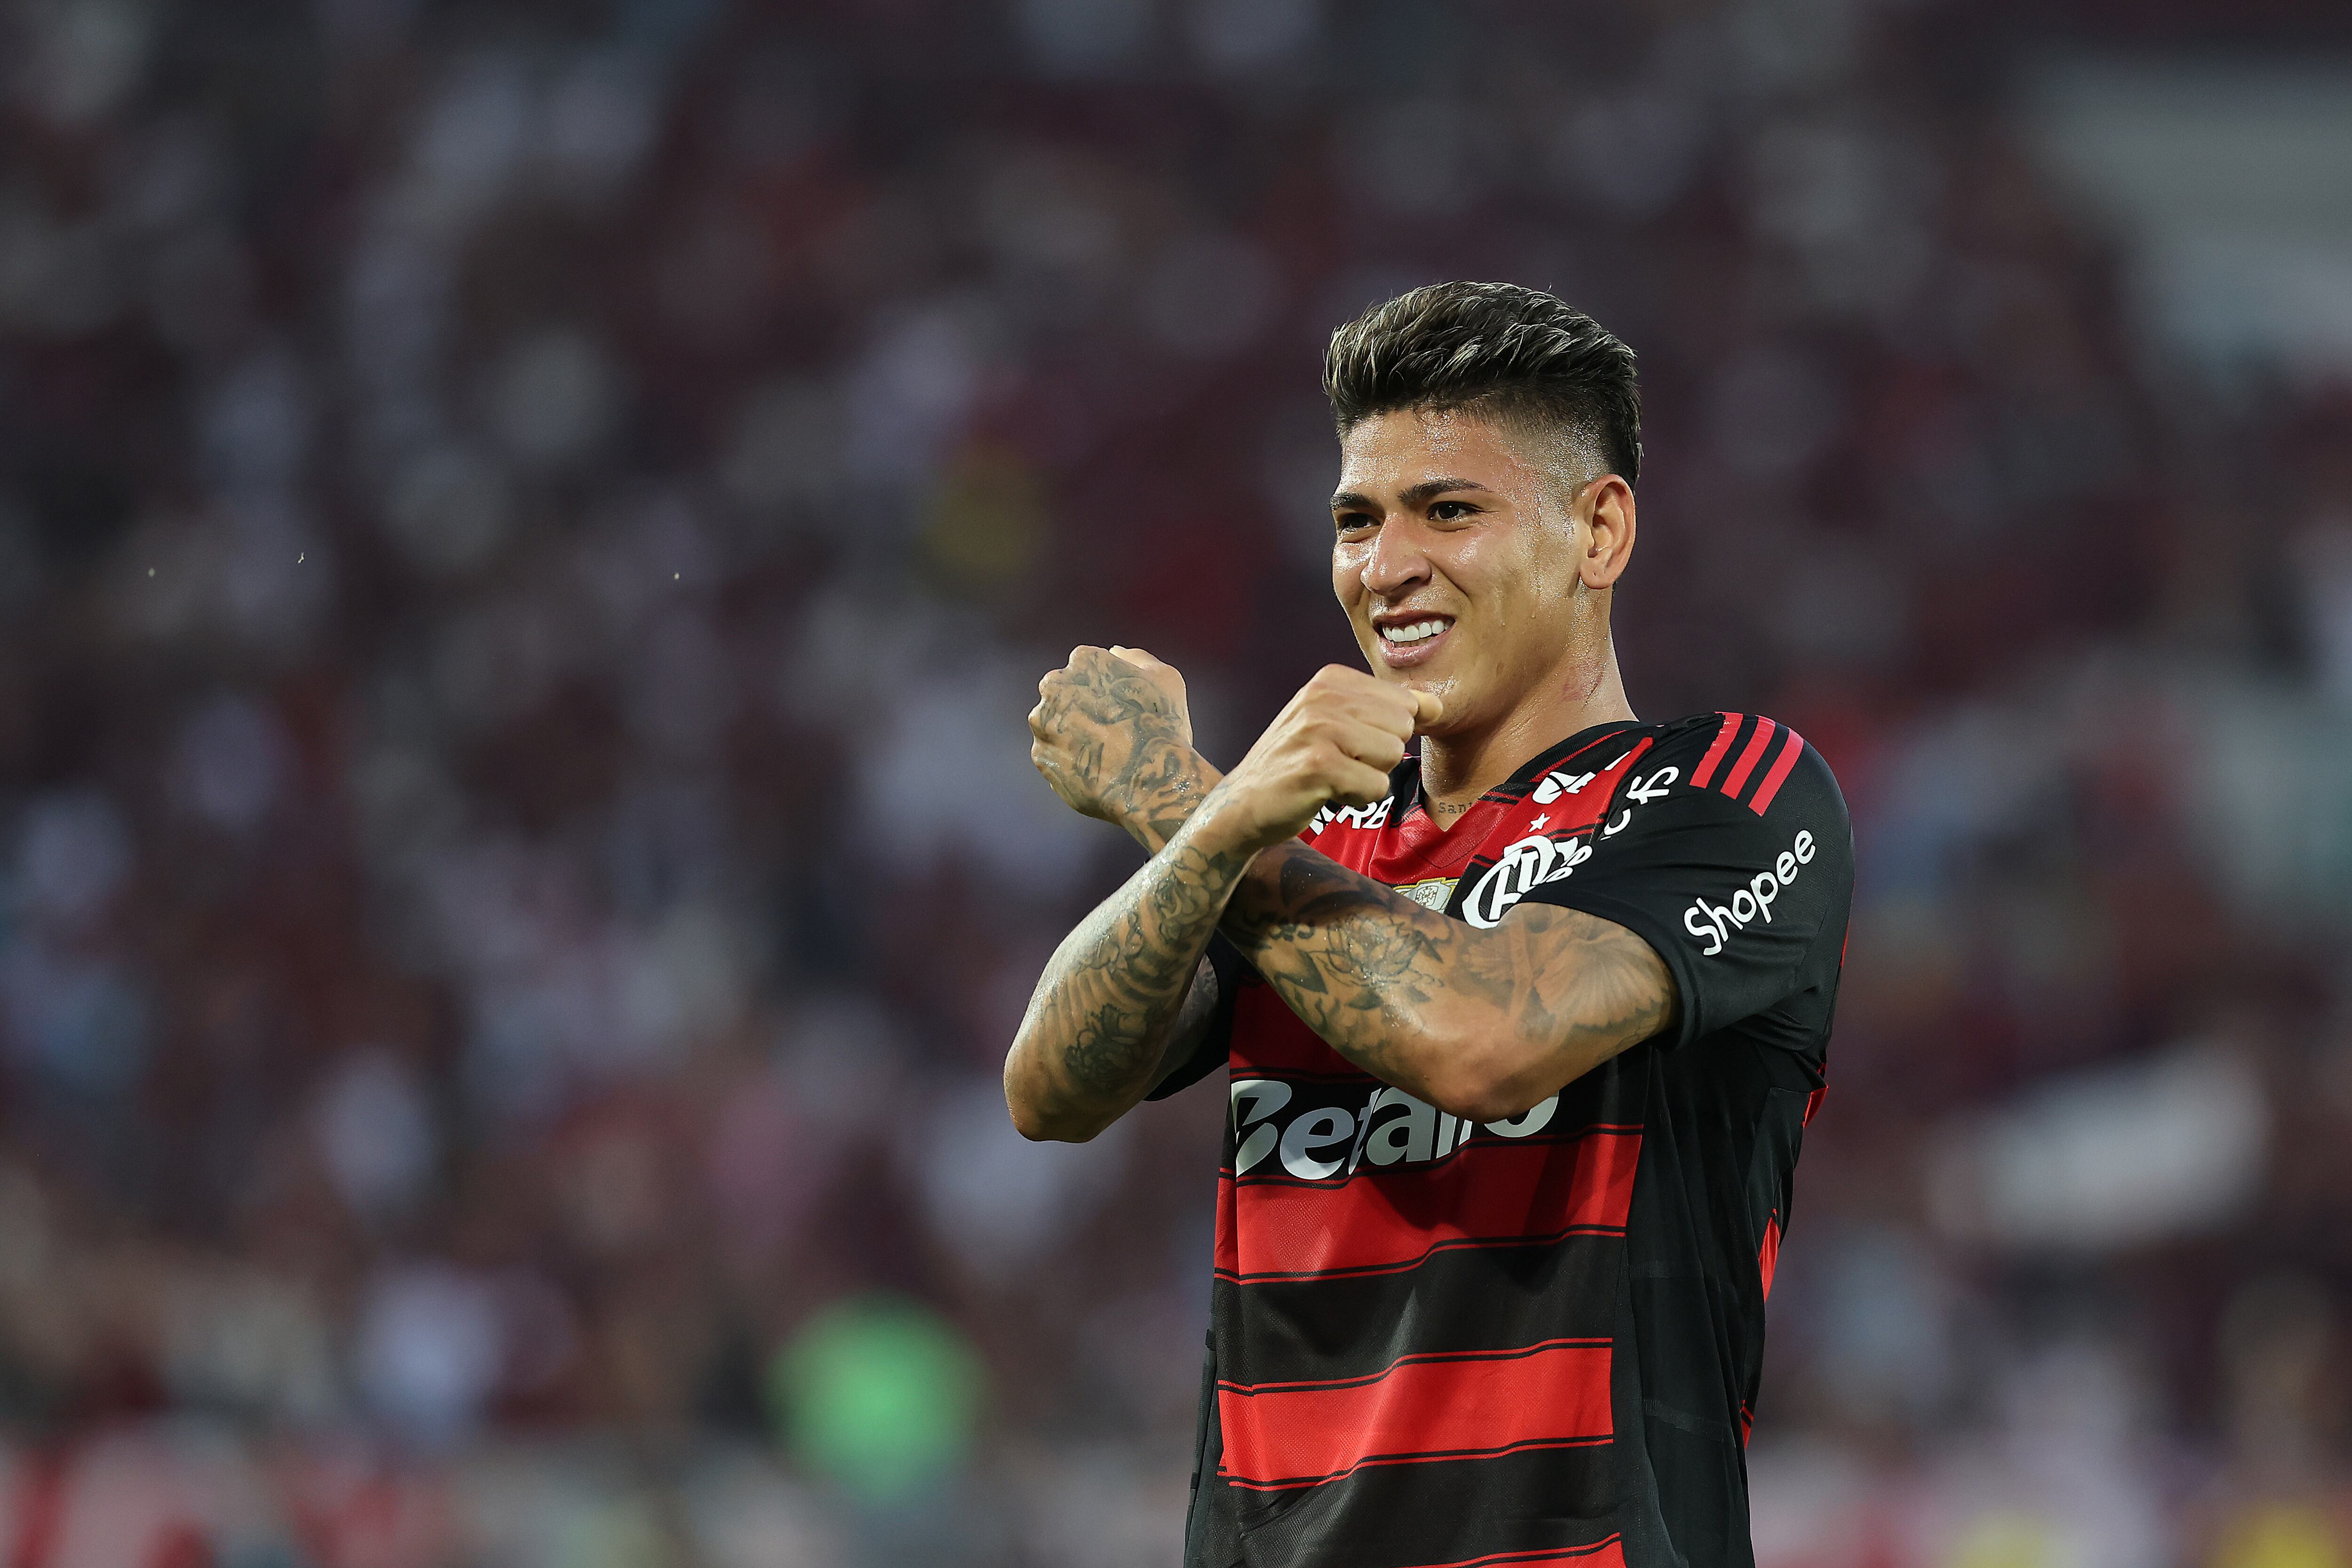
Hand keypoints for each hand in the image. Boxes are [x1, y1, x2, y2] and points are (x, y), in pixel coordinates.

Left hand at [1029, 646, 1197, 831]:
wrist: (1149, 782)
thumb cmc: (1163, 727)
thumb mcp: (1164, 679)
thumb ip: (1136, 659)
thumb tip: (1115, 653)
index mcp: (1084, 660)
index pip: (1088, 668)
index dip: (1108, 689)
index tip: (1124, 707)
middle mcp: (1055, 687)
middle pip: (1067, 694)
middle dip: (1084, 709)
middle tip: (1115, 730)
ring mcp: (1044, 723)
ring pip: (1057, 725)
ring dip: (1075, 735)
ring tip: (1107, 754)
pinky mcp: (1041, 757)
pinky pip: (1055, 756)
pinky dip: (1072, 763)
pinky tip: (1097, 771)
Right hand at [1198, 667, 1441, 854]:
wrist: (1243, 804)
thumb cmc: (1296, 764)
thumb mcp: (1338, 723)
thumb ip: (1388, 710)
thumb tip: (1437, 706)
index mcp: (1331, 678)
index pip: (1404, 702)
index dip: (1384, 733)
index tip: (1348, 743)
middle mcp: (1323, 695)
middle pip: (1402, 728)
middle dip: (1379, 755)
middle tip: (1339, 762)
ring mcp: (1319, 728)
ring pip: (1391, 757)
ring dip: (1368, 778)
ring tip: (1332, 776)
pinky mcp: (1318, 765)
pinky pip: (1375, 787)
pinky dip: (1357, 799)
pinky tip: (1326, 793)